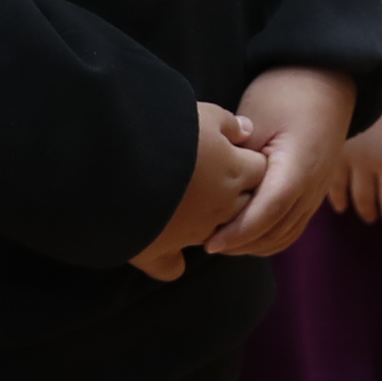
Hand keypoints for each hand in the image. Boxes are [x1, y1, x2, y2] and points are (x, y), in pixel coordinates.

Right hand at [131, 102, 260, 282]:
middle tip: (218, 181)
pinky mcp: (158, 250)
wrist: (119, 164)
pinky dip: (171, 262)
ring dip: (211, 225)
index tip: (238, 154)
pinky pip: (170, 266)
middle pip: (245, 206)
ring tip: (193, 209)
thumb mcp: (203, 114)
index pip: (262, 171)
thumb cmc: (167, 132)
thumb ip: (228, 123)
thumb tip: (247, 131)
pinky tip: (169, 256)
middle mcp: (220, 207)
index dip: (252, 162)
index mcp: (235, 172)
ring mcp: (191, 233)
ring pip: (215, 235)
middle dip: (239, 196)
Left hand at [211, 65, 354, 256]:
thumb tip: (213, 188)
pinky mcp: (313, 193)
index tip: (210, 242)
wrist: (326, 80)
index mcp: (299, 165)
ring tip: (222, 240)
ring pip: (285, 235)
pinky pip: (292, 227)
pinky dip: (268, 238)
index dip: (239, 231)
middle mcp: (312, 186)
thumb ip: (238, 156)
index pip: (269, 210)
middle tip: (206, 242)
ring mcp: (316, 192)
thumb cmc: (287, 92)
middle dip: (241, 244)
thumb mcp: (256, 116)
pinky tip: (244, 233)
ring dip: (254, 244)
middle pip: (276, 231)